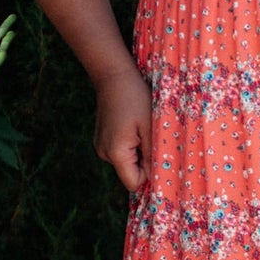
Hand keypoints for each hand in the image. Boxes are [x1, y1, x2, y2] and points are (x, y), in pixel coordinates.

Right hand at [93, 63, 150, 190]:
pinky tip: (133, 126)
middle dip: (145, 161)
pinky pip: (121, 152)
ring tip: (141, 129)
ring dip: (138, 152)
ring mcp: (101, 147)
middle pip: (130, 173)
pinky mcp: (101, 140)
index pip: (134, 183)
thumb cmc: (136, 98)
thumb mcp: (151, 126)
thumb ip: (153, 154)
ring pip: (127, 162)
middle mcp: (104, 154)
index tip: (159, 155)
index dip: (149, 174)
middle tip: (151, 137)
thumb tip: (157, 176)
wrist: (114, 77)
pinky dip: (131, 145)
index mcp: (116, 153)